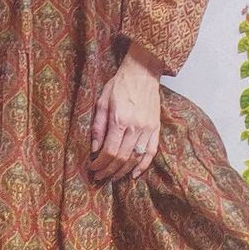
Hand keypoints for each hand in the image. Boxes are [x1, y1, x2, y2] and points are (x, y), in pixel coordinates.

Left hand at [90, 42, 160, 181]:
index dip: (100, 164)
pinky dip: (143, 166)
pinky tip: (134, 174)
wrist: (142, 72)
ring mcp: (148, 129)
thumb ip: (98, 126)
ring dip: (123, 171)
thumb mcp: (102, 101)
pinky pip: (151, 152)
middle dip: (109, 171)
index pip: (109, 151)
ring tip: (113, 177)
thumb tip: (95, 148)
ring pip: (136, 158)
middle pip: (121, 158)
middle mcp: (136, 127)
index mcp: (120, 120)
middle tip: (100, 177)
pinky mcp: (156, 128)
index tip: (93, 168)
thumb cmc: (120, 84)